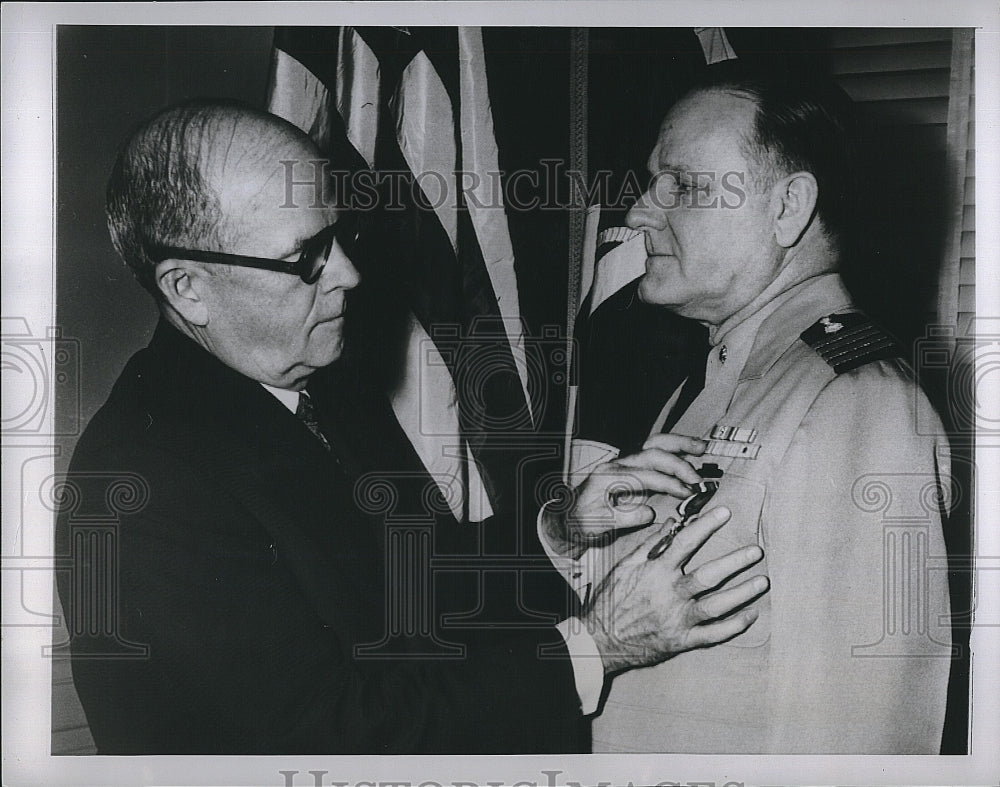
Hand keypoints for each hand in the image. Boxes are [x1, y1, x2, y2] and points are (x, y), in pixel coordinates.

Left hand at [543, 434, 706, 558]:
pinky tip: (689, 452)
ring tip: (701, 447)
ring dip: (678, 445)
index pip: (645, 475)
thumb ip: (624, 519)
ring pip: (654, 445)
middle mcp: (617, 464)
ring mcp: (624, 464)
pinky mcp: (631, 468)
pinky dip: (673, 450)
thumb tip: (649, 513)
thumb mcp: (598, 524)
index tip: (688, 493)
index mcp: (609, 476)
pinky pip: (654, 453)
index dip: (669, 483)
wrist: (567, 516)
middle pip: (652, 452)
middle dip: (678, 462)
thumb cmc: (580, 520)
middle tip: (698, 476)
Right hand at [581, 506, 767, 675]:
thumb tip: (671, 524)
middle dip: (735, 561)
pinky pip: (714, 634)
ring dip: (742, 593)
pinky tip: (751, 614)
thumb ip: (650, 545)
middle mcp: (670, 595)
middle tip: (755, 551)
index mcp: (655, 572)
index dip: (706, 526)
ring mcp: (678, 619)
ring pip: (717, 606)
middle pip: (708, 576)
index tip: (725, 512)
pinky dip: (734, 625)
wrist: (600, 640)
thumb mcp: (624, 566)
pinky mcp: (682, 640)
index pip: (685, 543)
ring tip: (762, 581)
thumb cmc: (611, 599)